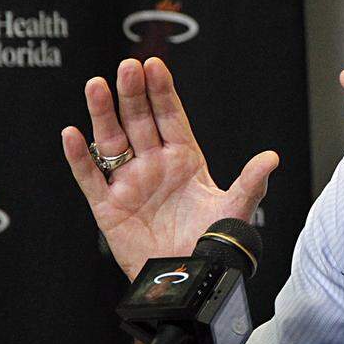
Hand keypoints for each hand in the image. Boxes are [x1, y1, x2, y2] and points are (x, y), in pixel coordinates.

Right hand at [62, 57, 278, 279]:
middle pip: (139, 121)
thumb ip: (250, 182)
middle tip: (127, 66)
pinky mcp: (108, 207)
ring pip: (112, 141)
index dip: (162, 91)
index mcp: (185, 159)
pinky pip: (90, 178)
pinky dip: (79, 158)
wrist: (191, 277)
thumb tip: (272, 157)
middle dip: (133, 93)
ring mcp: (130, 183)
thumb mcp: (235, 209)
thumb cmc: (214, 242)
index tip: (154, 65)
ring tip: (96, 86)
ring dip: (103, 114)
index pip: (171, 116)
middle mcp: (155, 164)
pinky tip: (71, 134)